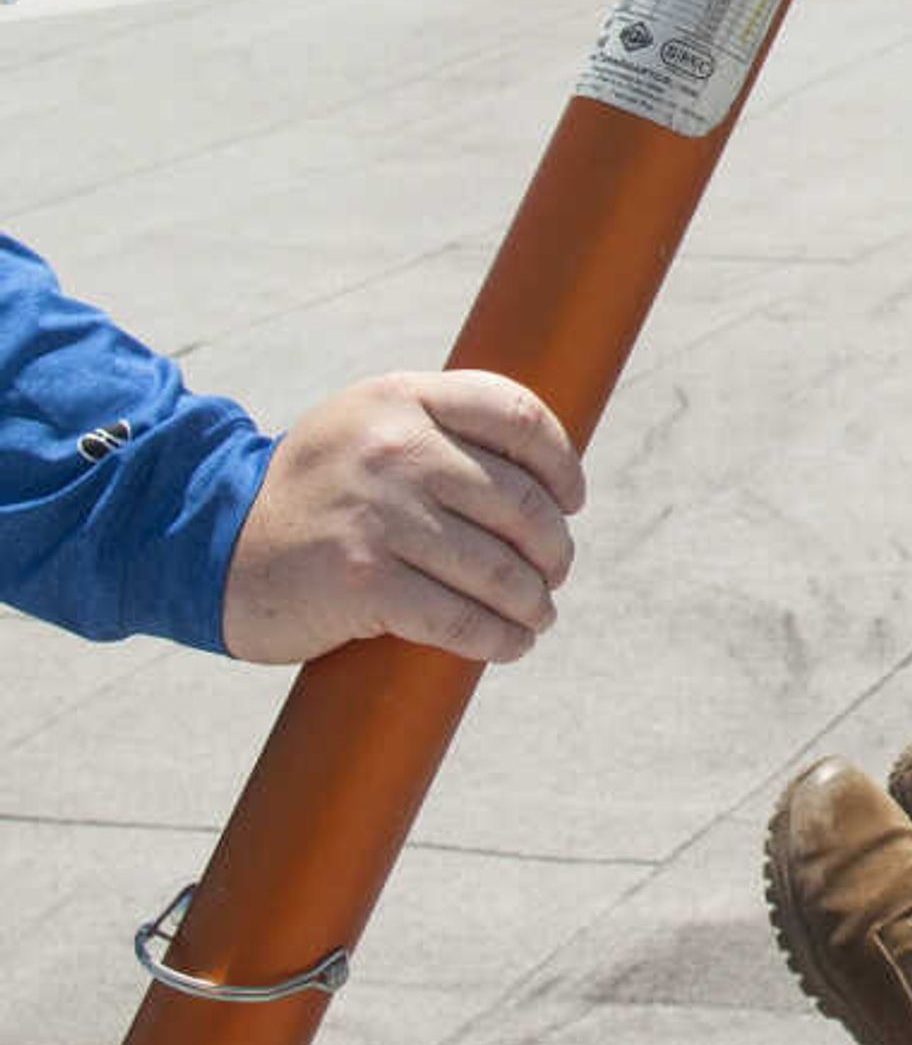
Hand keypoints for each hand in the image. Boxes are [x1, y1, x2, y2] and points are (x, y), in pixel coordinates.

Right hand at [222, 370, 586, 665]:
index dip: (562, 464)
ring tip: (538, 614)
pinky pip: (459, 619)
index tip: (572, 500)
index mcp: (403, 399)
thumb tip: (548, 473)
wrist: (207, 544)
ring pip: (499, 568)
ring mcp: (378, 514)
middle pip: (521, 502)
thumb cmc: (316, 492)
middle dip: (554, 547)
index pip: (518, 415)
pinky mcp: (363, 580)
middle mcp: (394, 448)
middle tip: (556, 570)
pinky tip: (510, 645)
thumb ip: (444, 430)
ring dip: (534, 601)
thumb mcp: (370, 426)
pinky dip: (498, 638)